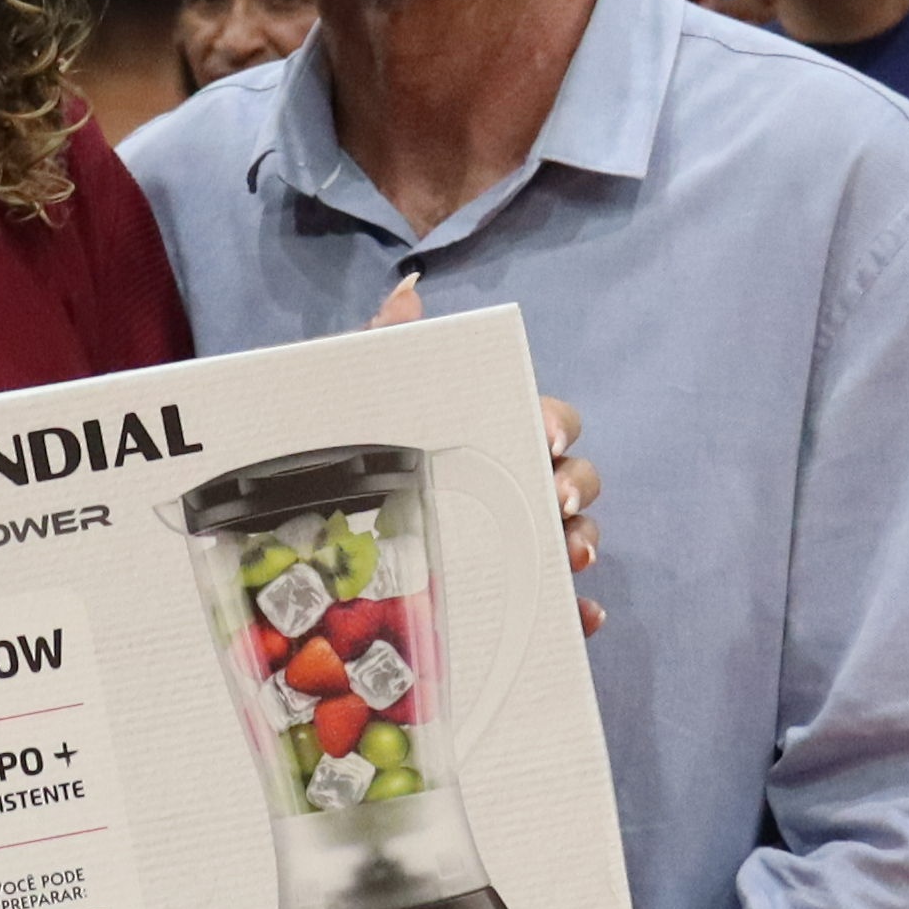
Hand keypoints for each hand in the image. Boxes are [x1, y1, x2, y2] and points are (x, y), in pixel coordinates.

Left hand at [367, 275, 605, 630]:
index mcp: (498, 435)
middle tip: (556, 503)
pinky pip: (560, 606)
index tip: (542, 440)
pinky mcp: (516, 596)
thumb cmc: (360, 456)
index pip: (549, 420)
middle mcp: (520, 486)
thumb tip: (407, 290)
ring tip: (572, 557)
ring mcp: (522, 542)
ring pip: (578, 537)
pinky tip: (583, 619)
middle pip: (578, 478)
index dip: (556, 424)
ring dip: (586, 543)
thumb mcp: (365, 402)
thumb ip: (385, 344)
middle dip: (579, 487)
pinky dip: (578, 612)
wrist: (322, 539)